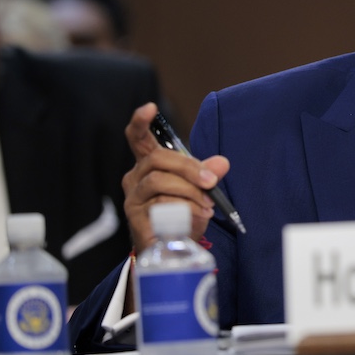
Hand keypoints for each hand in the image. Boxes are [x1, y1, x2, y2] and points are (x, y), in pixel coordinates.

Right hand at [122, 102, 229, 250]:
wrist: (174, 248)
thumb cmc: (184, 212)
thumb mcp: (200, 190)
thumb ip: (208, 173)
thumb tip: (222, 163)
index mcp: (149, 164)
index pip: (138, 138)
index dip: (141, 121)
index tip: (150, 107)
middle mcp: (135, 177)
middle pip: (158, 159)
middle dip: (189, 168)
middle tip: (212, 183)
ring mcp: (133, 198)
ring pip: (160, 182)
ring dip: (190, 192)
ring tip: (207, 206)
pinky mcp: (136, 218)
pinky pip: (160, 206)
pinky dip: (184, 210)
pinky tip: (196, 217)